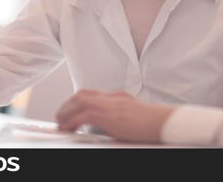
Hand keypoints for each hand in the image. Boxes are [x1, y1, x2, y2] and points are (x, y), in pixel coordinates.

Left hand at [55, 90, 175, 143]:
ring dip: (66, 112)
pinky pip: (83, 116)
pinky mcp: (109, 116)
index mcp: (117, 96)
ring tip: (60, 123)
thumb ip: (118, 114)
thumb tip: (107, 123)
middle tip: (60, 117)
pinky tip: (68, 129)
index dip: (76, 101)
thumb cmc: (151, 121)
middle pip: (81, 95)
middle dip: (67, 105)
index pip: (91, 93)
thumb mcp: (132, 113)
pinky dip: (72, 122)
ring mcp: (109, 105)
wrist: (162, 121)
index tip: (69, 109)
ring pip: (79, 102)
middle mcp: (111, 97)